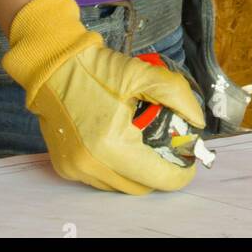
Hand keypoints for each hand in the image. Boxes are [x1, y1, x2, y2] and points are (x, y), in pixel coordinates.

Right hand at [2, 0, 205, 192]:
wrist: (53, 64)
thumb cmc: (97, 69)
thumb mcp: (143, 73)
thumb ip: (177, 95)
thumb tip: (198, 122)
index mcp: (112, 145)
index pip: (158, 177)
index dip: (181, 172)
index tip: (190, 158)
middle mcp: (92, 165)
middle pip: (141, 187)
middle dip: (160, 172)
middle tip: (169, 148)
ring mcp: (76, 169)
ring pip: (120, 186)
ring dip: (137, 171)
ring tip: (144, 143)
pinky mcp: (65, 167)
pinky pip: (100, 179)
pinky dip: (115, 167)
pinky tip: (120, 143)